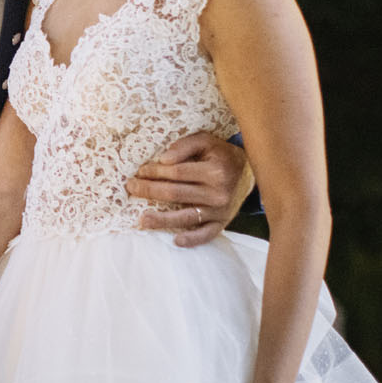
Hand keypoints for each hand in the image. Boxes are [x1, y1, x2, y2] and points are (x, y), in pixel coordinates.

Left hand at [130, 132, 247, 246]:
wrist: (250, 173)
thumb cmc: (221, 155)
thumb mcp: (206, 141)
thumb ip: (185, 146)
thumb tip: (164, 159)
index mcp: (214, 171)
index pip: (177, 173)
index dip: (155, 172)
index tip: (140, 171)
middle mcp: (217, 193)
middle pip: (176, 194)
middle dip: (150, 191)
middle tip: (131, 188)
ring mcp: (220, 211)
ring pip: (186, 217)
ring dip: (162, 220)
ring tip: (142, 220)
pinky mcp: (222, 223)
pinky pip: (206, 234)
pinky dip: (192, 239)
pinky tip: (176, 240)